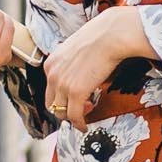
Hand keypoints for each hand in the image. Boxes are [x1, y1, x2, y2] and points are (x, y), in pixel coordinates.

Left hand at [41, 6, 148, 131]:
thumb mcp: (77, 49)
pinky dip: (79, 124)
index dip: (61, 98)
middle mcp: (52, 74)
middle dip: (64, 110)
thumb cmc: (101, 37)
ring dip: (74, 116)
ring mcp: (63, 84)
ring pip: (61, 112)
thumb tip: (80, 74)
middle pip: (52, 104)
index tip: (74, 100)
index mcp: (51, 63)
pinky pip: (74, 116)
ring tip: (87, 113)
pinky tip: (84, 126)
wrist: (111, 35)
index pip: (50, 90)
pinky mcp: (76, 92)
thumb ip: (72, 63)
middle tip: (80, 108)